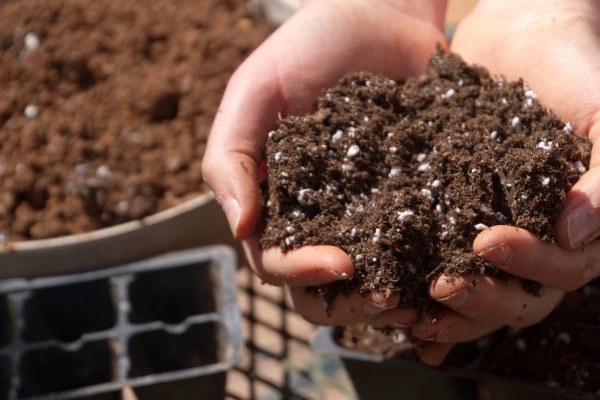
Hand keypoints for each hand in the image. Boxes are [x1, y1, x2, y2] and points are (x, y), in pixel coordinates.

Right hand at [202, 0, 446, 327]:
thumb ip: (232, 158)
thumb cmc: (306, 48)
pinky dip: (435, 261)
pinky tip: (456, 265)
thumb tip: (240, 230)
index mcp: (277, 201)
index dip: (303, 272)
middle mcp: (321, 215)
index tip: (342, 263)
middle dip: (353, 300)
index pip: (277, 260)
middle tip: (390, 300)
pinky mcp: (416, 194)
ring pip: (375, 275)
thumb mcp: (255, 92)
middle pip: (325, 285)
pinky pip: (423, 240)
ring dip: (396, 295)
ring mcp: (369, 209)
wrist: (379, 12)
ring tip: (426, 297)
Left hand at [412, 0, 599, 364]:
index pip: (561, 270)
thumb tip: (573, 235)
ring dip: (447, 310)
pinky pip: (443, 264)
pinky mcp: (456, 222)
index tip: (487, 241)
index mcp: (580, 228)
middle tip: (439, 284)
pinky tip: (399, 311)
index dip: (527, 264)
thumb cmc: (578, 73)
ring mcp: (497, 233)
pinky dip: (425, 296)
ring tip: (407, 310)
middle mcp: (539, 241)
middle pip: (517, 297)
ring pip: (479, 292)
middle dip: (480, 297)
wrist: (528, 39)